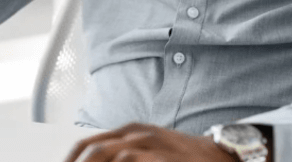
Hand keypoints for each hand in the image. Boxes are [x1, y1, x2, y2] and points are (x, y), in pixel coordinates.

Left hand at [63, 123, 236, 161]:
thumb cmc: (182, 158)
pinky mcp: (163, 158)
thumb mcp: (149, 151)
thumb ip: (124, 156)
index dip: (71, 160)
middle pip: (94, 150)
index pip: (86, 144)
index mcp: (129, 132)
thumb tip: (94, 160)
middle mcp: (137, 134)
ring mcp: (150, 145)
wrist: (220, 155)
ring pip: (108, 154)